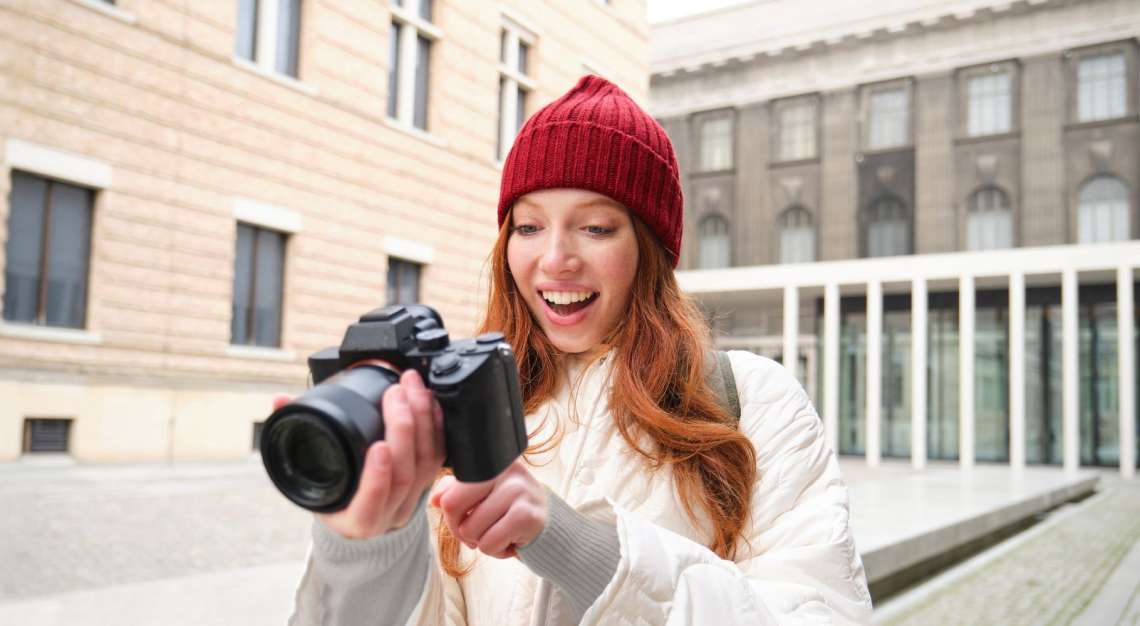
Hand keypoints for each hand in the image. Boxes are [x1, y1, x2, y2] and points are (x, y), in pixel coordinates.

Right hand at [271, 369, 445, 539]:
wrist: (358, 517)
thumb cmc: (330, 492)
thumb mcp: (306, 475)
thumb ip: (292, 436)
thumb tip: (279, 402)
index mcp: (355, 521)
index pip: (370, 505)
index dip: (377, 478)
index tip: (378, 446)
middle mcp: (388, 515)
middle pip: (405, 476)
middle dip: (404, 429)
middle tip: (396, 394)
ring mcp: (412, 500)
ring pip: (426, 464)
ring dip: (423, 421)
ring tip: (412, 389)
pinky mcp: (428, 483)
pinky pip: (439, 456)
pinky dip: (437, 428)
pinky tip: (431, 403)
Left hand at [429, 458, 546, 558]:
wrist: (551, 525)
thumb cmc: (511, 509)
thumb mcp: (483, 495)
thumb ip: (456, 491)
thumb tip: (434, 498)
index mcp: (492, 462)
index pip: (449, 492)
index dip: (451, 515)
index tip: (467, 519)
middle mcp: (505, 470)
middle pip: (453, 507)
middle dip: (460, 529)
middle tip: (478, 533)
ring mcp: (518, 490)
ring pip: (471, 530)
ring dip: (481, 543)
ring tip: (500, 534)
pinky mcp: (527, 516)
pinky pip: (489, 544)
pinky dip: (496, 552)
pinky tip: (510, 541)